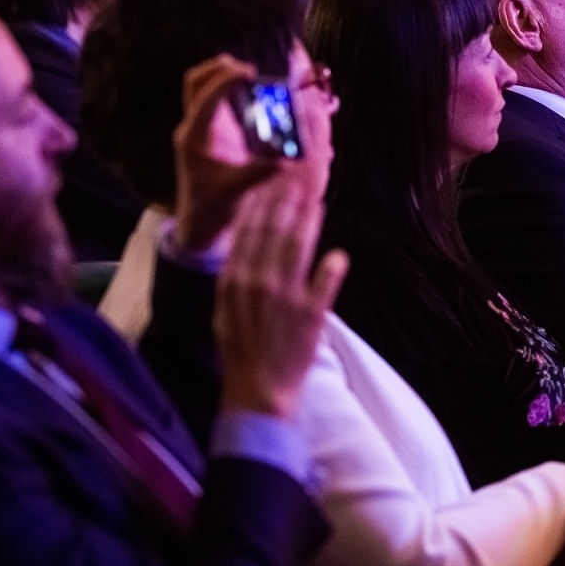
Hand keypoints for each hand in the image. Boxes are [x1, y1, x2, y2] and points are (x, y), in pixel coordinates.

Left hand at [172, 53, 338, 253]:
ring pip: (201, 88)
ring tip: (250, 73)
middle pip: (195, 83)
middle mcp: (193, 129)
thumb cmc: (213, 208)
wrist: (200, 224)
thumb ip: (260, 172)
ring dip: (222, 75)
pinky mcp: (212, 133)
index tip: (250, 71)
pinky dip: (232, 90)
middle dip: (218, 68)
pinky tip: (253, 90)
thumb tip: (288, 158)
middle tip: (248, 67)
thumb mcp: (237, 190)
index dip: (226, 80)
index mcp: (194, 138)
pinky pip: (216, 101)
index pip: (205, 98)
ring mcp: (201, 129)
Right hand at [215, 169, 349, 421]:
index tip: (273, 180)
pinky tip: (339, 252)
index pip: (249, 230)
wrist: (256, 391)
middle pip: (275, 230)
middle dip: (287, 199)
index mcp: (234, 279)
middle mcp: (258, 282)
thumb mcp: (225, 308)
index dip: (263, 202)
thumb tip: (248, 242)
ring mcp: (286, 297)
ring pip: (298, 248)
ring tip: (317, 198)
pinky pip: (324, 284)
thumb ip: (237, 274)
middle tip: (299, 174)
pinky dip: (332, 267)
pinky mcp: (311, 315)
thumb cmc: (240, 348)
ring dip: (309, 220)